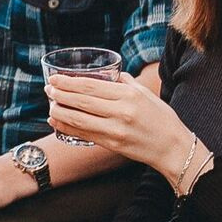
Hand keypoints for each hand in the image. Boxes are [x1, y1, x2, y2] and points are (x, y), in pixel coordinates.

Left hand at [45, 72, 194, 180]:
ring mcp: (116, 130)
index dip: (69, 82)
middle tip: (48, 89)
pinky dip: (67, 128)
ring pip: (79, 119)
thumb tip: (109, 74)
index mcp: (129, 95)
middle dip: (61, 94)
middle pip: (82, 101)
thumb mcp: (145, 94)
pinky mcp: (113, 144)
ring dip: (60, 111)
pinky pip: (84, 134)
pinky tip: (56, 122)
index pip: (91, 87)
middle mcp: (121, 112)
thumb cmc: (161, 118)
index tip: (55, 79)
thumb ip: (126, 83)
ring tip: (50, 105)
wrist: (173, 147)